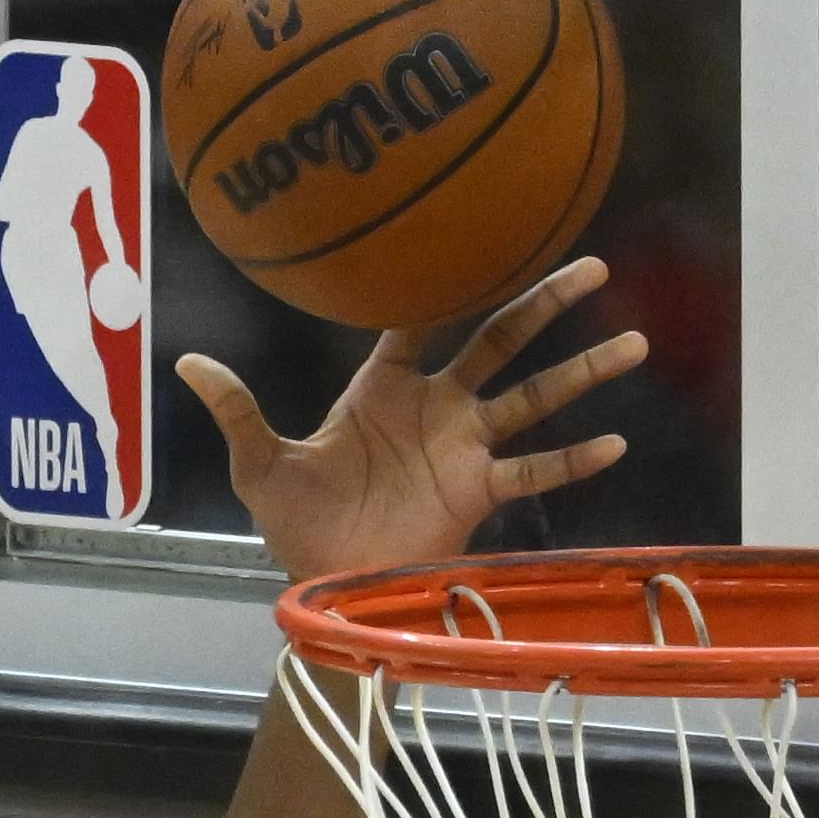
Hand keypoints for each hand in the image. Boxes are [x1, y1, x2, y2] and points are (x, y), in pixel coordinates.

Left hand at [178, 259, 645, 583]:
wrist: (328, 585)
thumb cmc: (296, 525)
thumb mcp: (259, 466)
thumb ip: (236, 412)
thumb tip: (186, 363)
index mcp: (384, 384)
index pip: (419, 316)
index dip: (445, 277)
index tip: (482, 232)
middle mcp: (436, 405)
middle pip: (500, 339)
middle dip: (544, 303)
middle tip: (592, 263)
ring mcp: (465, 447)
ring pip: (533, 397)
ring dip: (582, 371)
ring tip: (633, 342)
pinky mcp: (478, 493)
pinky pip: (533, 470)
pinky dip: (573, 460)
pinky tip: (614, 443)